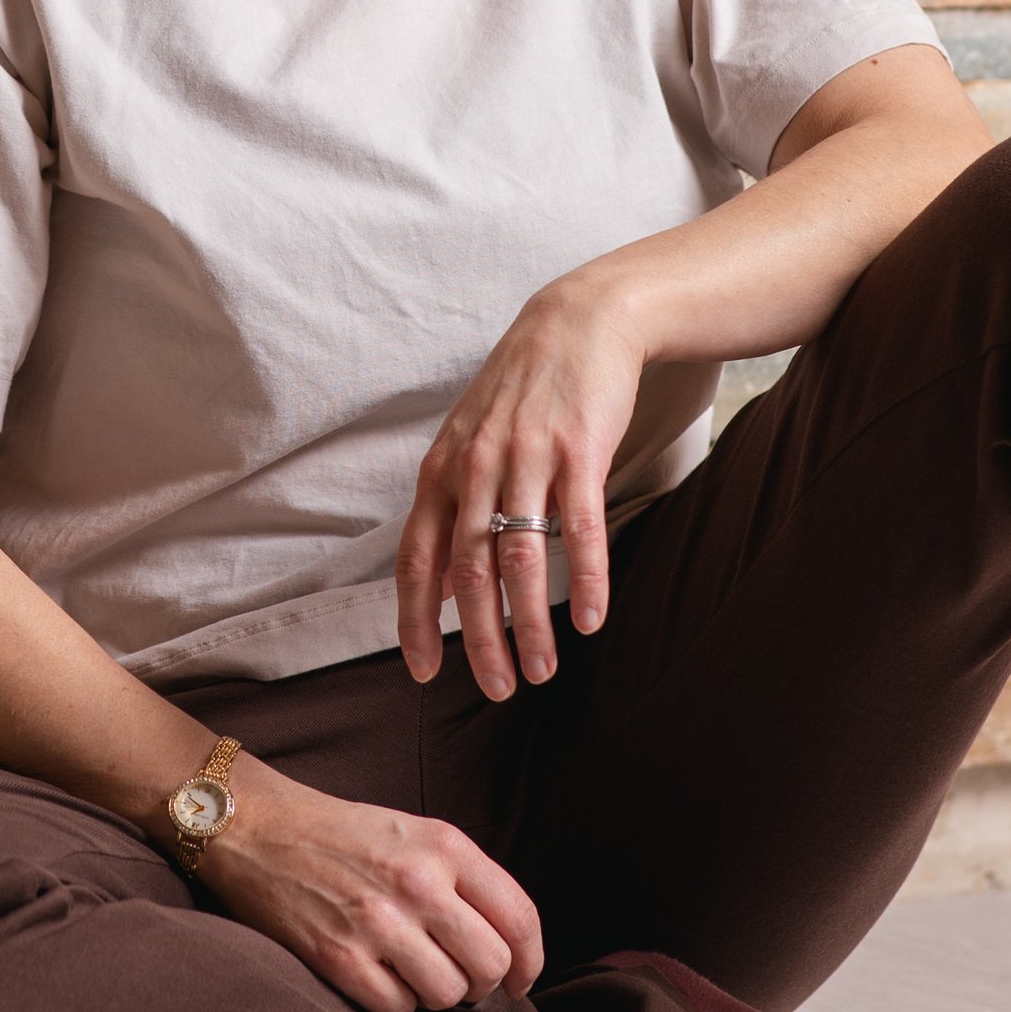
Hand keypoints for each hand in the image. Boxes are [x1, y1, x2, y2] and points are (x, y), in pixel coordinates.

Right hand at [202, 763, 542, 1011]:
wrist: (255, 828)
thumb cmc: (340, 834)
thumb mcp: (414, 832)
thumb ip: (462, 879)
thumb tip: (507, 948)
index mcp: (443, 845)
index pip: (519, 918)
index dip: (530, 962)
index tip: (520, 980)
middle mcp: (417, 882)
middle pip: (491, 966)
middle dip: (482, 983)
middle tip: (458, 977)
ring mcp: (377, 921)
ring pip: (447, 994)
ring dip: (434, 994)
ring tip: (409, 970)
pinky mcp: (339, 956)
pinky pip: (398, 1010)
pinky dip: (394, 1004)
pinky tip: (376, 975)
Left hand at [395, 274, 642, 699]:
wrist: (579, 323)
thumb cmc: (522, 391)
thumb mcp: (469, 441)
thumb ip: (452, 506)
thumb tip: (442, 582)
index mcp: (443, 469)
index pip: (417, 557)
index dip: (417, 618)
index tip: (423, 671)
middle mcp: (477, 466)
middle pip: (468, 570)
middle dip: (479, 638)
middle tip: (496, 689)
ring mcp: (527, 458)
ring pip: (521, 557)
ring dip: (530, 623)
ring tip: (543, 671)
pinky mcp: (579, 452)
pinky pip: (580, 528)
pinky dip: (586, 579)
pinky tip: (593, 620)